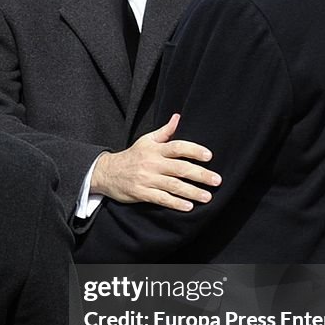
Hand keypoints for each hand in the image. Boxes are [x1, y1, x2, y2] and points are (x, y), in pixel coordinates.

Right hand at [91, 113, 221, 210]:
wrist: (107, 172)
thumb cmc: (132, 156)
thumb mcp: (146, 140)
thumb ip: (165, 131)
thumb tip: (178, 117)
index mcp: (155, 149)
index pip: (178, 147)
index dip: (194, 150)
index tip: (209, 156)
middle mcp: (152, 163)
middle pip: (180, 168)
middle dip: (200, 175)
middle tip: (217, 180)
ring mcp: (147, 179)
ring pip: (173, 185)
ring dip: (192, 192)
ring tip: (207, 196)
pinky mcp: (141, 193)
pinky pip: (161, 199)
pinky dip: (175, 203)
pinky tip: (188, 206)